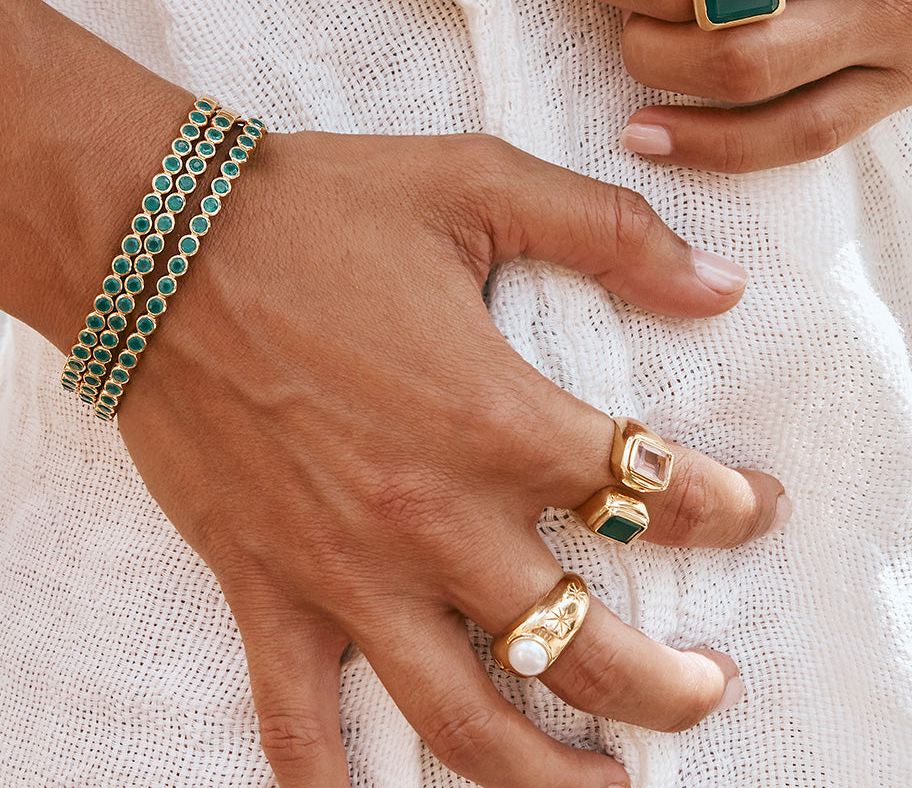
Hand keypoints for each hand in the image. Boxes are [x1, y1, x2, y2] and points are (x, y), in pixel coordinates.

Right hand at [117, 130, 787, 787]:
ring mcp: (344, 567)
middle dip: (667, 685)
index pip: (649, 491)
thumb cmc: (319, 207)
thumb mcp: (478, 183)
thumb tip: (721, 286)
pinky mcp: (263, 583)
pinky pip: (299, 720)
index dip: (725, 509)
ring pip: (465, 718)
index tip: (754, 511)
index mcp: (495, 415)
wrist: (157, 237)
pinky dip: (333, 784)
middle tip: (711, 690)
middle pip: (584, 642)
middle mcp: (432, 515)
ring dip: (548, 774)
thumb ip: (610, 231)